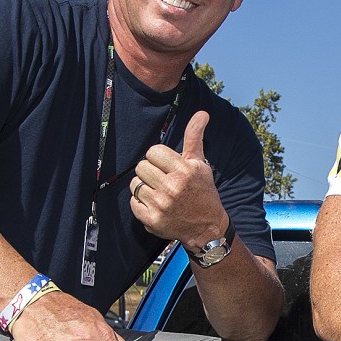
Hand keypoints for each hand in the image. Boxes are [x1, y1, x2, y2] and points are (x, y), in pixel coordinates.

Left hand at [129, 112, 226, 248]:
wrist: (207, 227)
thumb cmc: (202, 191)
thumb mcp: (200, 164)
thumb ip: (195, 137)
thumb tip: (202, 113)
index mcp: (184, 170)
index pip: (153, 152)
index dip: (158, 158)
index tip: (167, 166)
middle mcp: (172, 187)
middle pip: (141, 167)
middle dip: (150, 171)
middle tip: (162, 180)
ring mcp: (161, 205)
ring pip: (135, 184)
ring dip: (144, 187)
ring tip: (158, 192)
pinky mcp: (152, 220)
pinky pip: (133, 202)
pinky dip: (140, 203)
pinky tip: (154, 204)